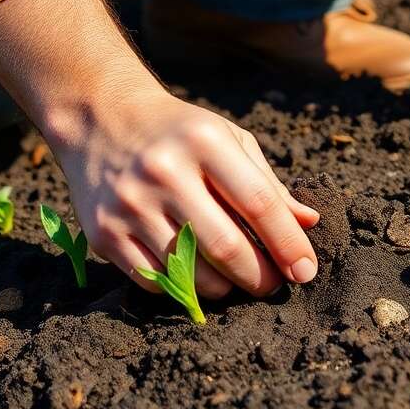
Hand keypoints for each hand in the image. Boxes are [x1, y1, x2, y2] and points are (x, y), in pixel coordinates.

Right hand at [47, 88, 319, 298]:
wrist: (100, 119)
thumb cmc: (181, 133)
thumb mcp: (230, 141)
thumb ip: (269, 184)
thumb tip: (309, 223)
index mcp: (205, 142)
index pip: (258, 204)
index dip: (288, 244)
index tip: (306, 272)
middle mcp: (164, 172)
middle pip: (226, 246)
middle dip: (260, 277)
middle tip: (275, 285)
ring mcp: (130, 204)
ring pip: (190, 273)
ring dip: (225, 288)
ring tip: (238, 281)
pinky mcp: (104, 233)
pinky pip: (154, 281)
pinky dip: (183, 289)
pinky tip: (197, 278)